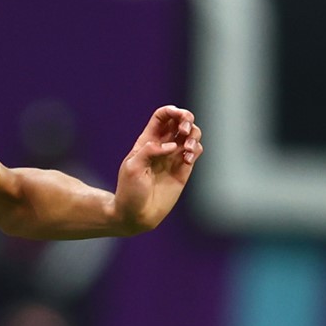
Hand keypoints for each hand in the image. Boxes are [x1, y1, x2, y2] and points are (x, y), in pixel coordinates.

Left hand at [112, 106, 201, 232]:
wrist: (136, 215)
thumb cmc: (129, 191)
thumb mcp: (132, 167)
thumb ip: (149, 151)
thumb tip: (171, 145)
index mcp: (147, 141)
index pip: (162, 117)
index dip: (172, 111)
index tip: (178, 115)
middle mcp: (162, 146)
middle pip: (180, 121)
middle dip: (187, 119)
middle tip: (184, 131)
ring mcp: (174, 157)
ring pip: (192, 134)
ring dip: (194, 135)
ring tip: (186, 149)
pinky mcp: (183, 169)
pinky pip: (195, 151)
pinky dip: (195, 149)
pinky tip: (186, 159)